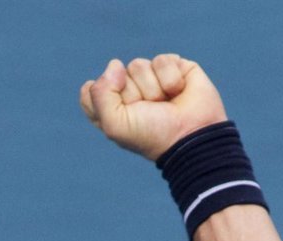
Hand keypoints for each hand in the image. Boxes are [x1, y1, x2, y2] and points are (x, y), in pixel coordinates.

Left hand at [79, 54, 226, 160]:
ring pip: (138, 65)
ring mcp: (151, 79)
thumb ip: (99, 94)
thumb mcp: (115, 125)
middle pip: (114, 74)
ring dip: (152, 89)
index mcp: (111, 109)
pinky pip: (162, 60)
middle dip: (132, 95)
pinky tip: (178, 92)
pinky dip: (170, 79)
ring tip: (166, 104)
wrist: (192, 137)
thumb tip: (115, 64)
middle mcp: (129, 93)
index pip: (90, 91)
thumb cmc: (153, 137)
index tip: (122, 119)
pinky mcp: (173, 68)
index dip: (104, 101)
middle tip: (149, 112)